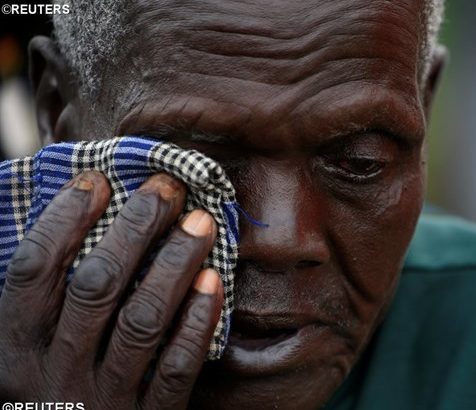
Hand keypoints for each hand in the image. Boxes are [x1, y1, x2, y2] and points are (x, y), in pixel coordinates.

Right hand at [0, 171, 222, 408]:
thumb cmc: (57, 395)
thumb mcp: (32, 354)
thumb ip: (47, 304)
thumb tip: (76, 221)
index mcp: (16, 352)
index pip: (33, 271)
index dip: (64, 219)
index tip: (97, 180)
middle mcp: (54, 375)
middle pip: (96, 285)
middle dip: (135, 228)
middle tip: (168, 188)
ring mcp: (102, 400)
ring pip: (142, 319)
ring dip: (174, 263)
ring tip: (201, 222)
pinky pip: (177, 366)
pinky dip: (197, 321)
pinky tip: (214, 281)